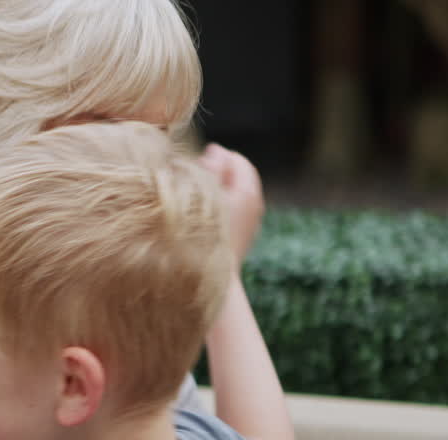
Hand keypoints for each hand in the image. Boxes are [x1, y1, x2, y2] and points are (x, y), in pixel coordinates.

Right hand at [199, 144, 264, 264]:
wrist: (212, 280)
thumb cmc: (204, 234)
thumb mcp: (204, 195)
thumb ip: (212, 168)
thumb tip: (216, 151)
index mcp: (248, 192)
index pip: (236, 160)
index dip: (215, 158)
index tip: (195, 165)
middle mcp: (255, 206)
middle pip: (236, 178)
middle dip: (215, 175)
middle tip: (192, 180)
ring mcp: (250, 225)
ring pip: (233, 197)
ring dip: (215, 195)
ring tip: (193, 201)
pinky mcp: (241, 240)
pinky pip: (231, 215)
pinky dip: (218, 211)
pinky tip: (200, 221)